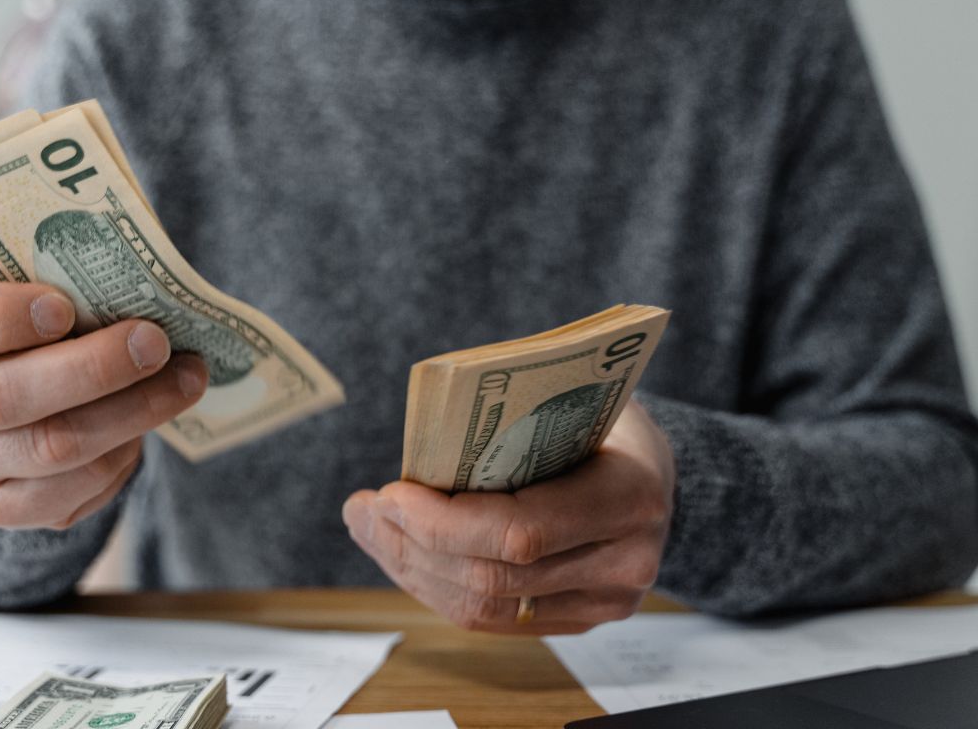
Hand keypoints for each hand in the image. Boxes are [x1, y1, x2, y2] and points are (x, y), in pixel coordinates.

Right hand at [0, 283, 207, 530]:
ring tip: (185, 378)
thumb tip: (138, 268)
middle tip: (155, 342)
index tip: (63, 305)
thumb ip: (60, 273)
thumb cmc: (34, 320)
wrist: (24, 393)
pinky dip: (122, 455)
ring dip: (131, 412)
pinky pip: (71, 491)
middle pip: (2, 398)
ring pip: (51, 448)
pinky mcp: (5, 506)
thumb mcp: (30, 284)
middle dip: (92, 368)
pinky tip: (150, 423)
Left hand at [343, 400, 674, 633]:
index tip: (389, 493)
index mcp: (629, 496)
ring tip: (369, 527)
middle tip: (362, 508)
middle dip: (411, 544)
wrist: (657, 472)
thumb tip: (419, 442)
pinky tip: (403, 554)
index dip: (443, 522)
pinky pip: (494, 620)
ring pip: (485, 608)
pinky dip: (437, 587)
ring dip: (412, 570)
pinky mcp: (579, 620)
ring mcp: (605, 602)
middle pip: (493, 577)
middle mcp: (624, 562)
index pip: (521, 532)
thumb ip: (511, 422)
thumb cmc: (605, 421)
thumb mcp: (571, 399)